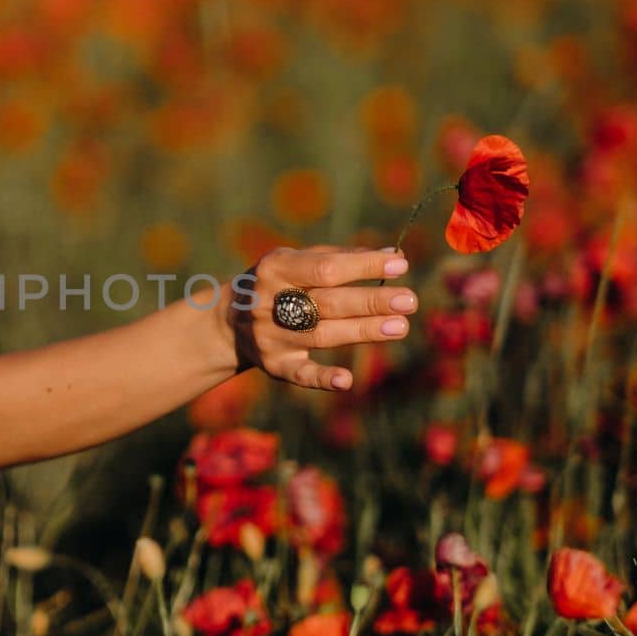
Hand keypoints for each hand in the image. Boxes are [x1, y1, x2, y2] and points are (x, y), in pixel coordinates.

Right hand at [225, 246, 414, 390]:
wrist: (227, 321)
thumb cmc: (276, 283)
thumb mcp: (294, 261)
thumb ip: (338, 257)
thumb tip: (390, 255)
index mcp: (274, 269)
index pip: (325, 268)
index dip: (363, 266)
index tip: (400, 263)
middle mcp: (268, 302)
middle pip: (327, 303)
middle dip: (370, 301)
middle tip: (409, 300)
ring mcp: (270, 336)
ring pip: (321, 335)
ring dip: (362, 331)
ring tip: (400, 326)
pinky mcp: (273, 365)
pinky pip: (299, 373)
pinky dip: (322, 378)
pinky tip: (346, 380)